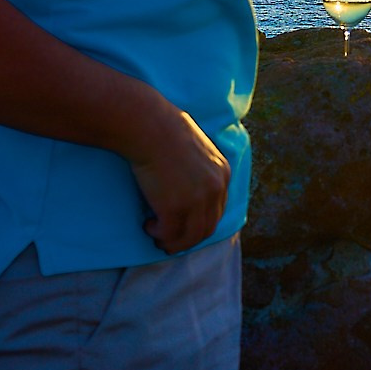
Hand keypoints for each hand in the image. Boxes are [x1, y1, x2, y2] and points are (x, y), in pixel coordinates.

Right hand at [126, 105, 231, 253]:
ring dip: (174, 242)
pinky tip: (148, 225)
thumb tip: (188, 182)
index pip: (217, 210)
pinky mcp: (175, 208)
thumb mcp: (196, 147)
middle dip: (189, 238)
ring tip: (158, 237)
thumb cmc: (164, 130)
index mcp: (222, 174)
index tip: (184, 224)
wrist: (149, 126)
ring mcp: (196, 200)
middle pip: (207, 228)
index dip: (200, 222)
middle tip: (170, 238)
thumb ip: (200, 166)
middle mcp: (214, 189)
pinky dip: (159, 235)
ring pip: (191, 237)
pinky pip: (169, 234)